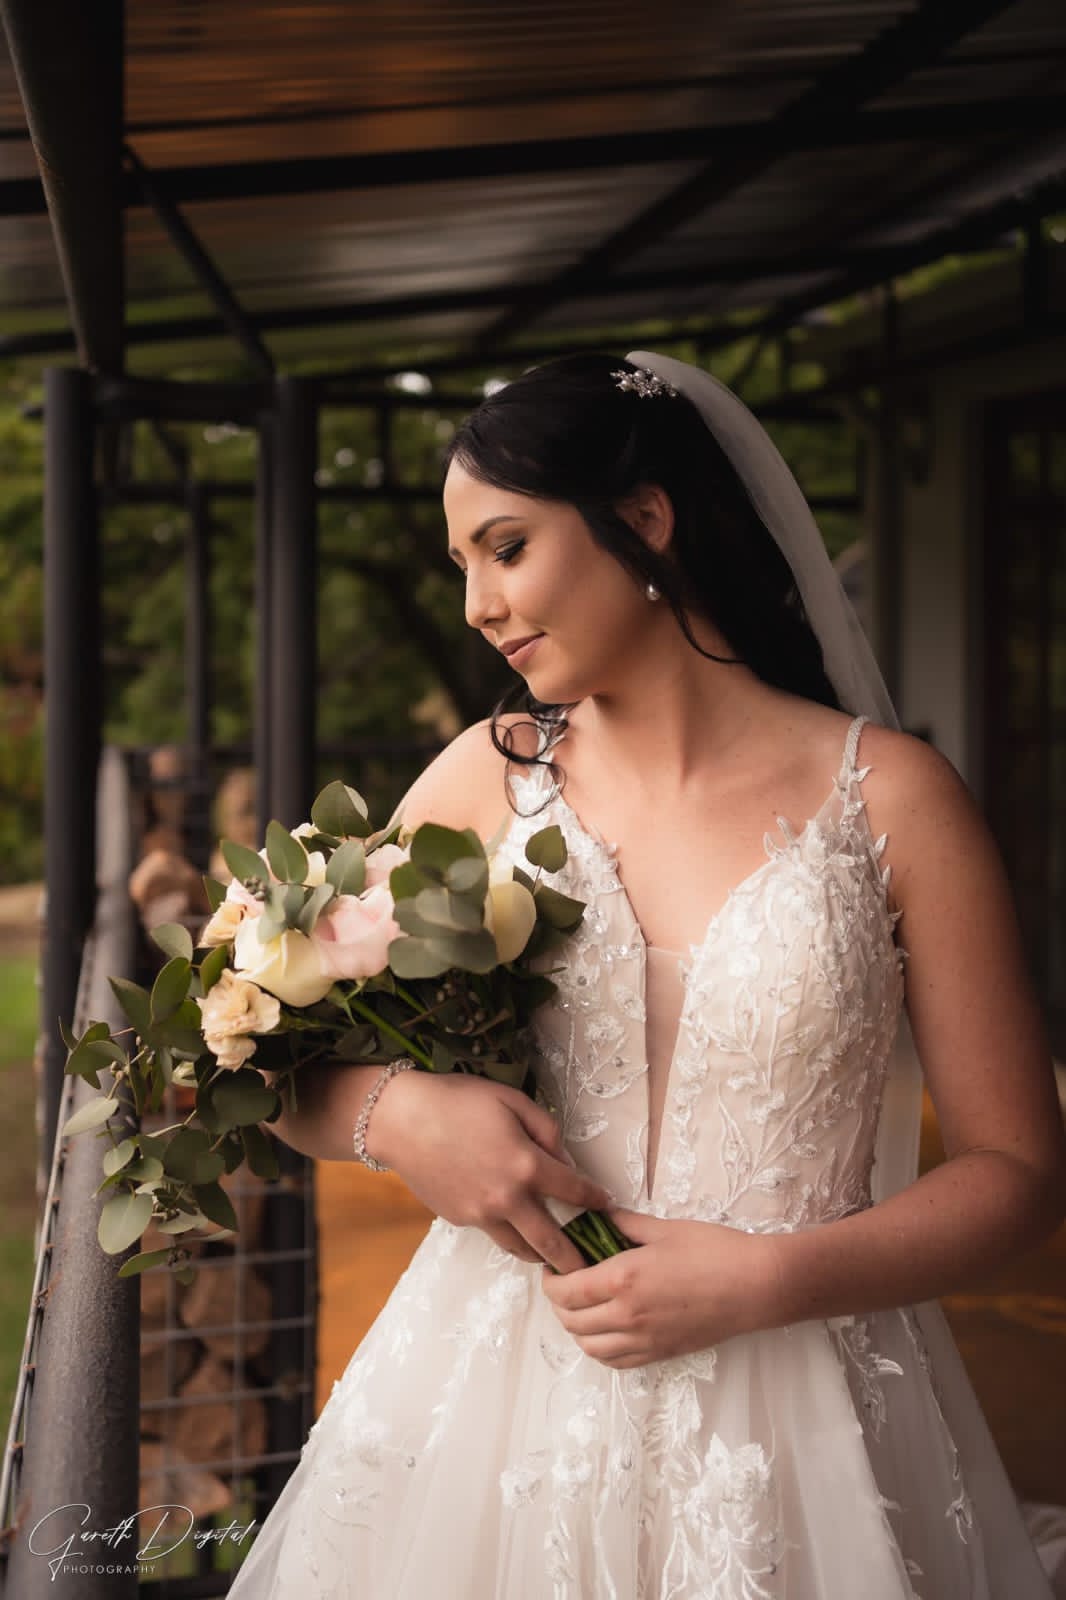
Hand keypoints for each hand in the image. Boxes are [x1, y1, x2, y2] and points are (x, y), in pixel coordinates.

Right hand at [373, 1069, 612, 1274]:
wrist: (401, 1120)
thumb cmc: (458, 1101)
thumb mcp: (512, 1100)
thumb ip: (546, 1130)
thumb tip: (565, 1159)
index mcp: (526, 1166)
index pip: (574, 1192)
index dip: (595, 1200)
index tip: (606, 1206)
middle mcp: (507, 1199)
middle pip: (551, 1242)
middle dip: (575, 1258)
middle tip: (590, 1268)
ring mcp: (481, 1214)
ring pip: (519, 1248)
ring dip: (540, 1254)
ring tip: (553, 1257)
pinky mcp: (459, 1219)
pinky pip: (491, 1232)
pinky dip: (506, 1232)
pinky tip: (511, 1223)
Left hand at [539, 1206, 782, 1367]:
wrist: (756, 1286)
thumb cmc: (714, 1251)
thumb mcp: (664, 1229)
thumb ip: (624, 1224)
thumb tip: (598, 1217)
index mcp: (623, 1279)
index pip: (565, 1290)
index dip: (551, 1280)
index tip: (554, 1266)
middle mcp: (627, 1315)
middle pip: (570, 1321)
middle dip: (559, 1302)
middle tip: (565, 1282)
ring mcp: (644, 1340)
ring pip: (589, 1346)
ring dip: (577, 1328)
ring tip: (583, 1306)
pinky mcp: (660, 1354)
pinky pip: (615, 1361)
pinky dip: (600, 1348)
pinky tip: (606, 1329)